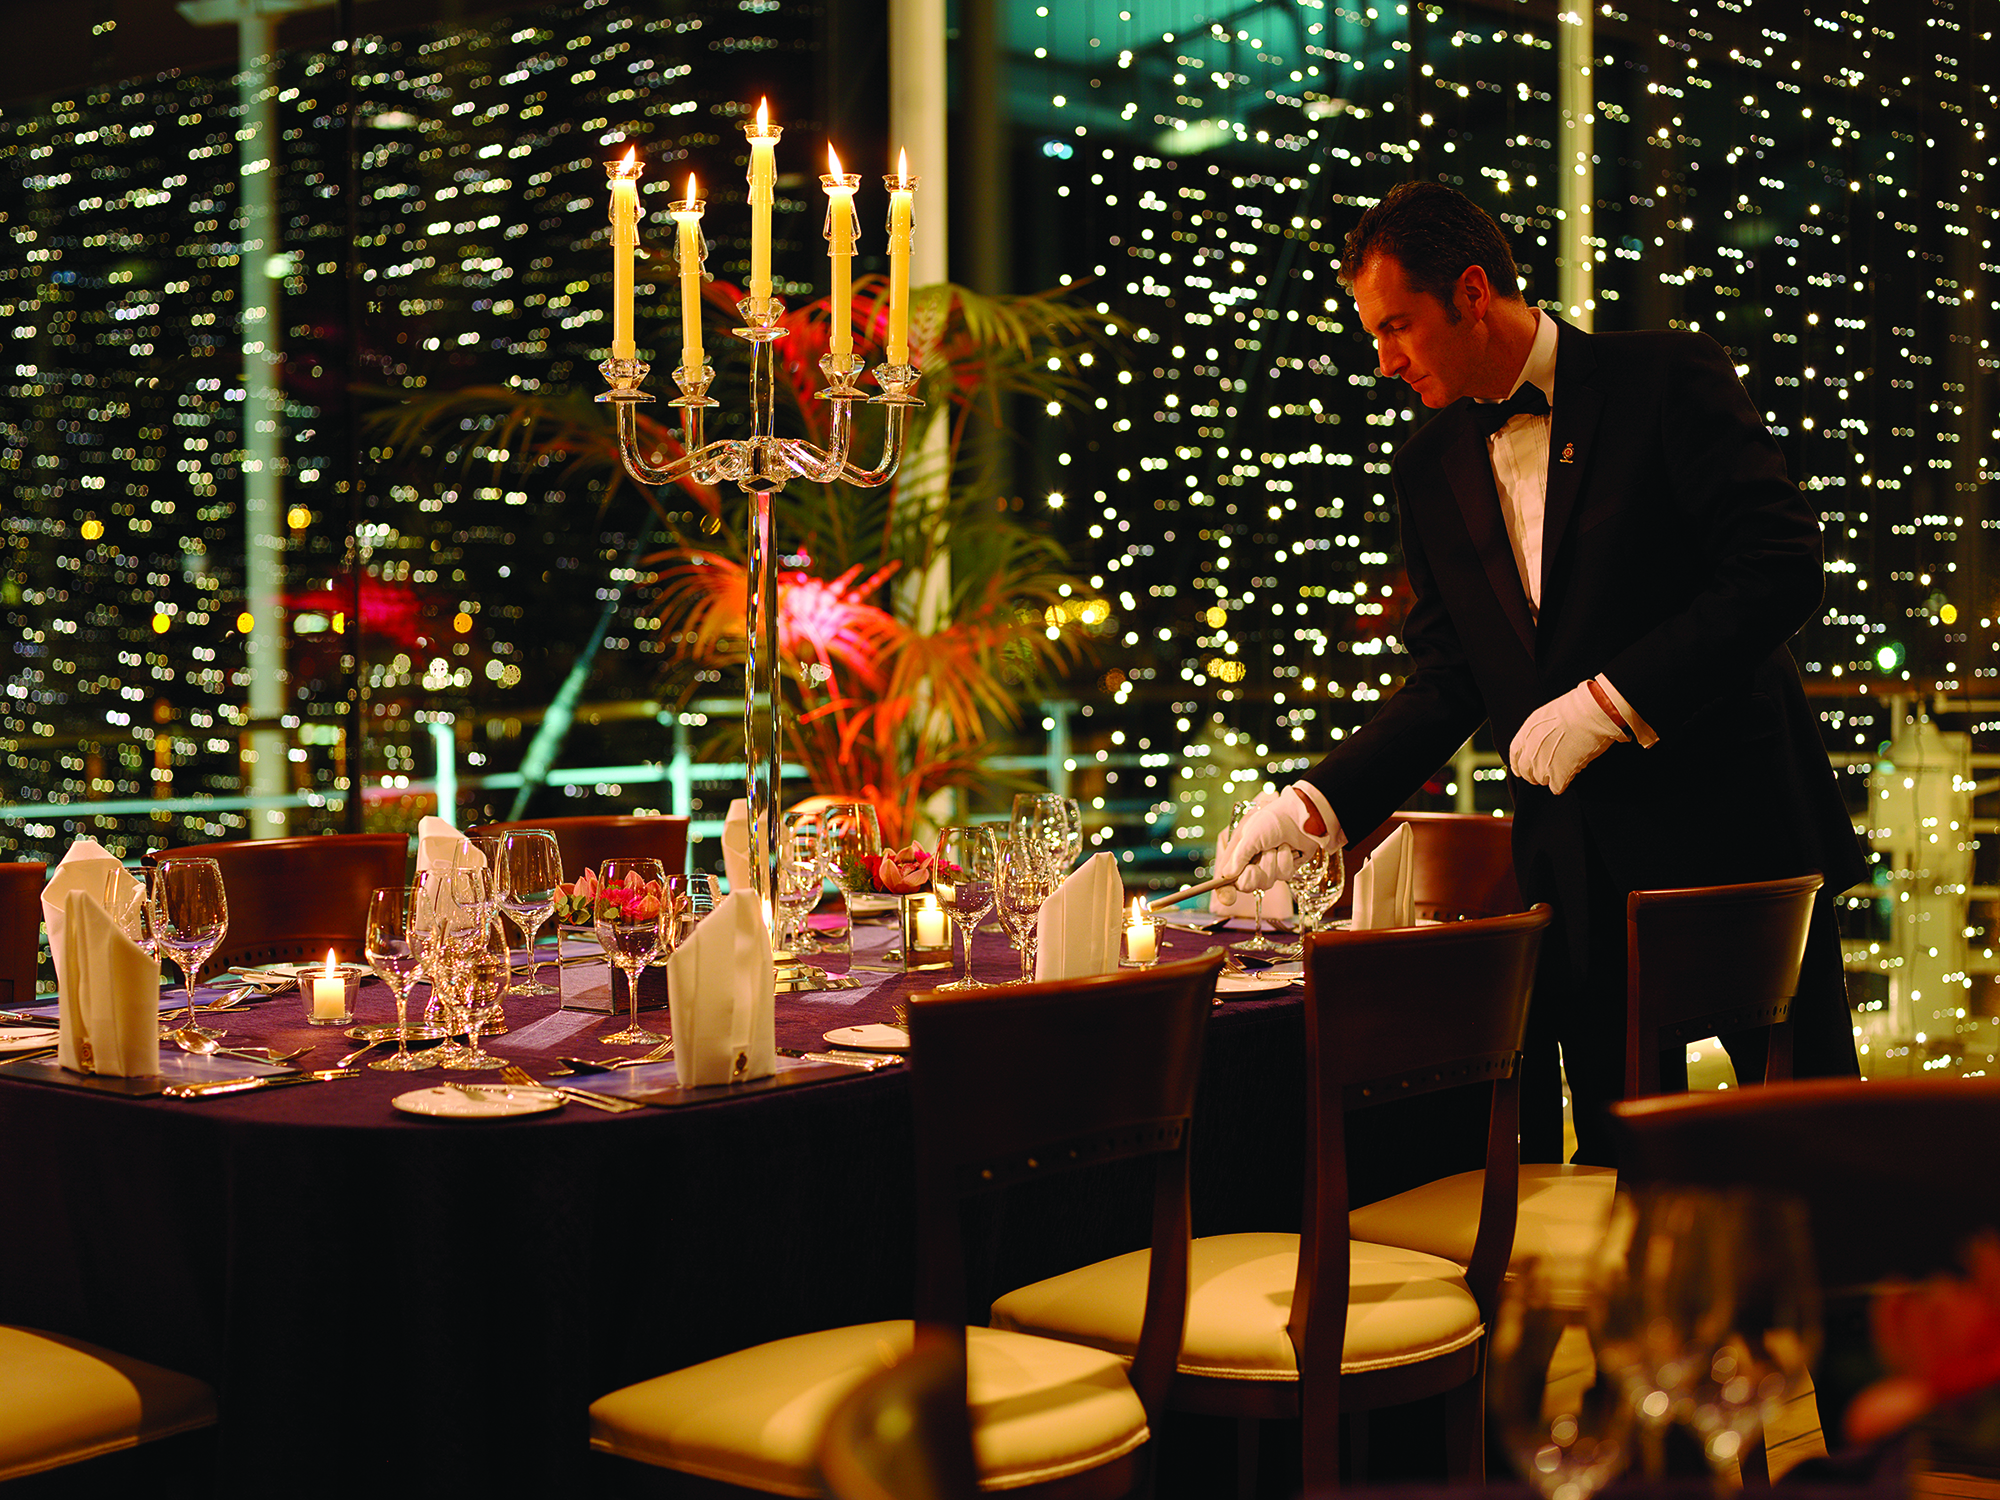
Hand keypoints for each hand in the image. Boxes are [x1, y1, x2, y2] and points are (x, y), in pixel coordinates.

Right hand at [1216, 786, 1334, 893]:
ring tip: (1276, 845)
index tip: (1228, 899)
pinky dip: (1286, 860)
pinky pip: (1284, 875)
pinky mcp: (1286, 868)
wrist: (1300, 814)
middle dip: (1252, 875)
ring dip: (1272, 862)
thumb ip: (1239, 857)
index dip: (1225, 890)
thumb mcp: (1250, 835)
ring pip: (1267, 882)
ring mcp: (1270, 867)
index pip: (1226, 878)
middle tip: (1254, 864)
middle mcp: (1251, 862)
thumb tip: (1227, 875)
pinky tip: (1289, 848)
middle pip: (1246, 886)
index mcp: (1237, 853)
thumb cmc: (1272, 820)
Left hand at [1508, 681, 1625, 793]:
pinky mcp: (1559, 775)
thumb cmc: (1573, 709)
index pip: (1515, 757)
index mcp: (1524, 736)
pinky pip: (1556, 788)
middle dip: (1535, 774)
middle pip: (1527, 773)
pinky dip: (1564, 783)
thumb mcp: (1544, 717)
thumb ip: (1538, 732)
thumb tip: (1542, 742)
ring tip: (1563, 768)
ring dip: (1551, 777)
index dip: (1519, 765)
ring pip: (1541, 780)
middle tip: (1547, 771)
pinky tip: (1571, 774)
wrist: (1588, 714)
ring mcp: (1543, 766)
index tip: (1522, 770)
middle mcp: (1529, 753)